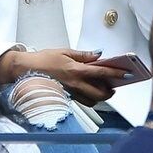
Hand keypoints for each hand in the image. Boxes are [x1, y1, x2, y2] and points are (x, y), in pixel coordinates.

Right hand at [0, 48, 124, 105]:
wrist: (26, 70)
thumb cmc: (43, 59)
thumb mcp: (64, 51)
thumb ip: (83, 55)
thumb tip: (98, 55)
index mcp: (75, 70)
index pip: (101, 73)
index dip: (116, 73)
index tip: (127, 73)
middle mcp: (75, 83)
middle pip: (100, 93)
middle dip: (111, 90)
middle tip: (116, 84)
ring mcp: (71, 92)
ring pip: (93, 100)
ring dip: (102, 96)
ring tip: (105, 88)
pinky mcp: (66, 97)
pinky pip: (83, 101)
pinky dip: (91, 98)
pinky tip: (91, 90)